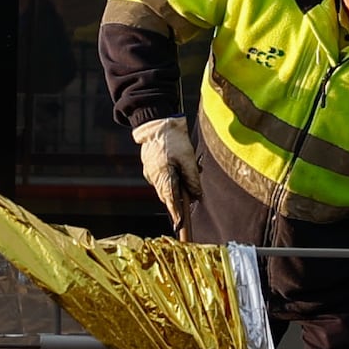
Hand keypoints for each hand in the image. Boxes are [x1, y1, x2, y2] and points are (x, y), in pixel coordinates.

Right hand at [132, 116, 197, 230]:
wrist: (157, 123)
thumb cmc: (173, 139)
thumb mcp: (188, 158)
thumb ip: (192, 178)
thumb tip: (197, 195)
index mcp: (163, 176)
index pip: (171, 201)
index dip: (177, 214)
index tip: (181, 225)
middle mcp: (154, 177)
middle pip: (169, 196)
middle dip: (180, 199)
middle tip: (193, 195)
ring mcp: (151, 172)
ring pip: (166, 187)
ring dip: (177, 187)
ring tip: (188, 172)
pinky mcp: (151, 167)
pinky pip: (162, 178)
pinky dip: (172, 178)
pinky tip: (179, 167)